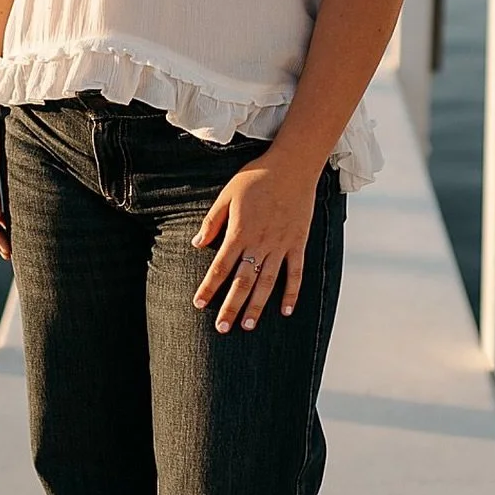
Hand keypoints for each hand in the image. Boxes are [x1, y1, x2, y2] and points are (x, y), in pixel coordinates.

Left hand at [190, 153, 321, 331]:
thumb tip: (197, 244)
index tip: (199, 304)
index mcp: (240, 231)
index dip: (209, 287)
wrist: (292, 165)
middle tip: (222, 328)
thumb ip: (212, 221)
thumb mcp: (227, 194)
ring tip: (249, 326)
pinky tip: (286, 311)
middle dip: (231, 306)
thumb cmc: (256, 177)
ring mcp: (281, 245)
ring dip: (257, 305)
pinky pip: (295, 272)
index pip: (220, 266)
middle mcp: (260, 242)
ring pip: (267, 282)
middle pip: (243, 281)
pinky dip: (292, 293)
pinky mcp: (298, 242)